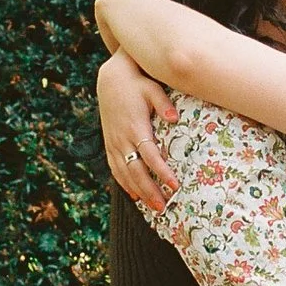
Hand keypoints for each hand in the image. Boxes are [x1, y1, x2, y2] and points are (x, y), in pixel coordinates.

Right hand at [97, 50, 178, 208]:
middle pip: (136, 171)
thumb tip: (175, 118)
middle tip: (164, 206)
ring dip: (139, 192)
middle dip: (150, 190)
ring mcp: (114, 143)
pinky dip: (124, 184)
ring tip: (154, 207)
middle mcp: (122, 139)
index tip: (174, 185)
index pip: (150, 155)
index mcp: (135, 127)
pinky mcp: (110, 144)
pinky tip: (135, 196)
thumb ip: (163, 103)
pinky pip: (115, 168)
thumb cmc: (137, 83)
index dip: (161, 172)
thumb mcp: (152, 88)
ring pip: (125, 173)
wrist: (110, 79)